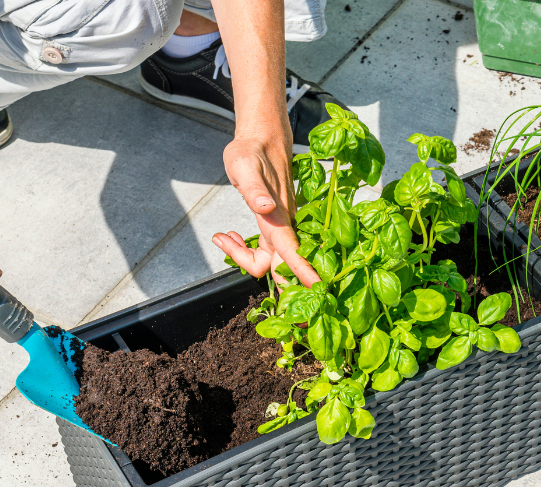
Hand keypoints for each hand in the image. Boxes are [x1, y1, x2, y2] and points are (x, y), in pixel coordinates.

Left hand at [213, 136, 319, 284]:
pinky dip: (244, 250)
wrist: (263, 139)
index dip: (303, 273)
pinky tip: (232, 234)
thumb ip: (254, 190)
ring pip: (268, 260)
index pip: (292, 253)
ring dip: (243, 256)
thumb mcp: (244, 166)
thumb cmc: (250, 151)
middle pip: (275, 266)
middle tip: (226, 241)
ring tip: (224, 235)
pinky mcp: (275, 225)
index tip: (316, 293)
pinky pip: (264, 250)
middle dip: (250, 266)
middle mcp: (283, 226)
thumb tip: (264, 207)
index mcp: (278, 217)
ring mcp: (280, 227)